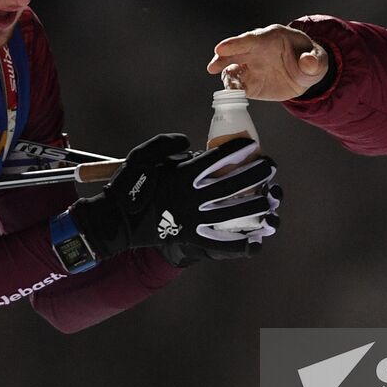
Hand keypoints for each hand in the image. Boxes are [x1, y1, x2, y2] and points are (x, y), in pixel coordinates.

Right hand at [70, 133, 280, 264]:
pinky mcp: (191, 237)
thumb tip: (189, 144)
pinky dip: (239, 243)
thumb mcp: (142, 154)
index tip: (252, 145)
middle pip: (233, 184)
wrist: (116, 221)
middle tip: (270, 166)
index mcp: (182, 175)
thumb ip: (166, 143)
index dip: (238, 150)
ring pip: (233, 213)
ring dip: (256, 205)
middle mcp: (192, 197)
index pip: (217, 159)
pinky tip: (256, 239)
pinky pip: (220, 242)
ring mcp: (193, 220)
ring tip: (270, 199)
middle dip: (256, 173)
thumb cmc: (127, 184)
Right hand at [207, 24, 328, 100]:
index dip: (236, 43)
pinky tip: (232, 95)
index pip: (251, 38)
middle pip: (235, 52)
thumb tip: (308, 63)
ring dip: (227, 77)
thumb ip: (313, 61)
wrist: (307, 75)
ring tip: (229, 86)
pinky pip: (238, 86)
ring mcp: (251, 66)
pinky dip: (233, 91)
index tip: (221, 48)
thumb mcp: (318, 60)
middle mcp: (256, 50)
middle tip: (213, 67)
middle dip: (223, 58)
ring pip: (233, 69)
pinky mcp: (251, 82)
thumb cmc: (311, 60)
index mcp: (271, 37)